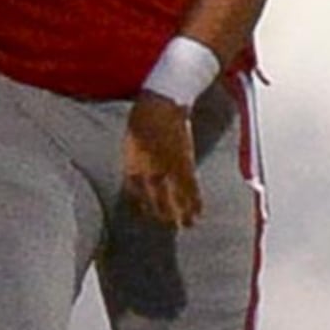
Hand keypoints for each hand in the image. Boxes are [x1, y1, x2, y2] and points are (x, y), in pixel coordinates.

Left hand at [123, 94, 202, 227]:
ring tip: (188, 225)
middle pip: (156, 199)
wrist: (161, 102)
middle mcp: (148, 170)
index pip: (136, 194)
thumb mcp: (131, 141)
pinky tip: (199, 210)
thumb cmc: (144, 117)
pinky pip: (190, 186)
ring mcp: (167, 167)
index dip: (143, 208)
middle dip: (163, 214)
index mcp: (133, 166)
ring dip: (182, 212)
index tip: (148, 216)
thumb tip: (137, 176)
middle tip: (172, 226)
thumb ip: (134, 161)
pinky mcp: (184, 161)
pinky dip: (195, 199)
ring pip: (175, 196)